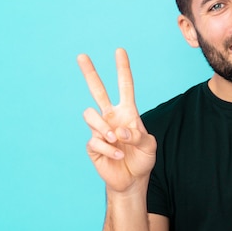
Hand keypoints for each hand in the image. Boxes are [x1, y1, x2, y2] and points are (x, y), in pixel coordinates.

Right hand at [77, 48, 156, 193]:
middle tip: (82, 55)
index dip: (123, 69)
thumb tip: (119, 131)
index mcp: (127, 112)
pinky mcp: (92, 145)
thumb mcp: (149, 146)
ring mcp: (100, 130)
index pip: (124, 86)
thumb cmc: (142, 159)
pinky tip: (119, 155)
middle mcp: (111, 117)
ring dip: (104, 128)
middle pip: (97, 90)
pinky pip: (96, 140)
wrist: (131, 180)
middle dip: (90, 73)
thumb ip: (138, 135)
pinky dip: (110, 149)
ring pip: (91, 115)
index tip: (120, 51)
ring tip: (116, 140)